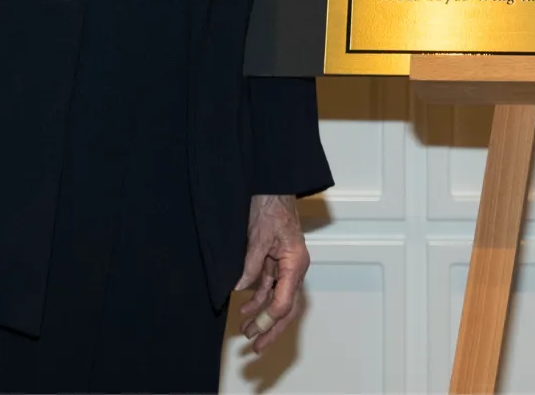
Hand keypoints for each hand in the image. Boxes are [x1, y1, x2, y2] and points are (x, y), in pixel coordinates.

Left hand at [236, 193, 309, 352]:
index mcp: (295, 263)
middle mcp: (294, 268)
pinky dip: (257, 300)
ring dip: (262, 317)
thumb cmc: (270, 206)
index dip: (269, 318)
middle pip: (286, 308)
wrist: (272, 187)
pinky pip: (269, 287)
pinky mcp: (276, 262)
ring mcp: (286, 267)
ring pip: (277, 300)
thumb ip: (251, 264)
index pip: (285, 300)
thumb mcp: (257, 236)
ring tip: (246, 333)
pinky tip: (245, 310)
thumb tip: (239, 288)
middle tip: (256, 347)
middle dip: (271, 329)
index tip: (254, 330)